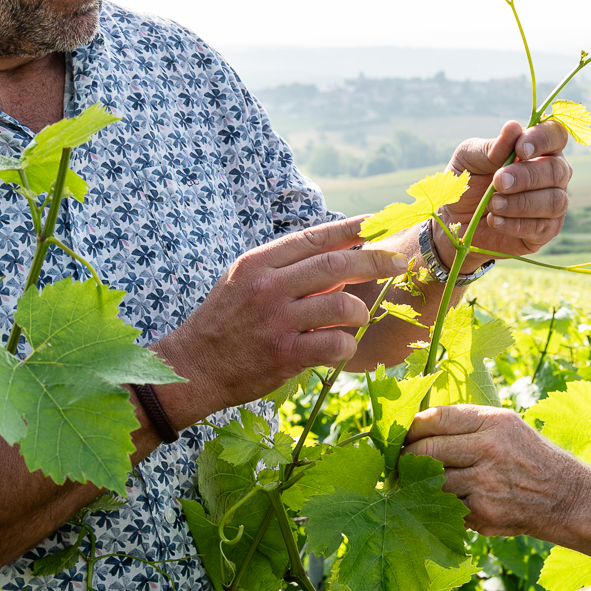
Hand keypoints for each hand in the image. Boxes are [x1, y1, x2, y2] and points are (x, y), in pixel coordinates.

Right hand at [153, 217, 403, 420]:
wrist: (193, 368)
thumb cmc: (223, 324)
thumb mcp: (243, 283)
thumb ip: (285, 270)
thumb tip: (336, 265)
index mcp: (257, 264)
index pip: (313, 237)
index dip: (350, 229)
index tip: (377, 222)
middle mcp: (268, 287)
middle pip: (335, 266)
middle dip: (375, 261)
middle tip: (398, 264)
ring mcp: (277, 321)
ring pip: (342, 304)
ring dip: (359, 310)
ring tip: (356, 318)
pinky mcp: (285, 355)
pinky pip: (335, 343)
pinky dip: (348, 345)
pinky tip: (342, 347)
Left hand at [404, 405, 590, 538]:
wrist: (566, 496)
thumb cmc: (528, 456)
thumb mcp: (506, 426)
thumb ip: (466, 424)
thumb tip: (416, 427)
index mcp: (493, 421)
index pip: (434, 419)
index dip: (410, 428)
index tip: (401, 435)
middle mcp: (489, 450)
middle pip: (425, 453)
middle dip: (406, 459)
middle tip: (400, 463)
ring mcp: (485, 484)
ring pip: (431, 483)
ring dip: (420, 485)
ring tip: (419, 483)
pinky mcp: (482, 513)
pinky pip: (446, 506)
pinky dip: (442, 505)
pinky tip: (448, 502)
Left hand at [441, 120, 572, 258]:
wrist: (456, 221)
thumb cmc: (467, 181)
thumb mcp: (469, 158)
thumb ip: (491, 147)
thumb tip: (513, 127)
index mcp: (538, 148)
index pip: (556, 135)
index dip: (543, 139)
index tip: (520, 149)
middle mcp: (553, 174)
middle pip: (558, 171)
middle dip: (527, 177)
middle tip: (497, 182)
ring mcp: (553, 204)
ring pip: (555, 201)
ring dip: (521, 203)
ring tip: (493, 204)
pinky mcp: (546, 231)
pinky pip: (543, 228)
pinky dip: (516, 224)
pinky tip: (494, 221)